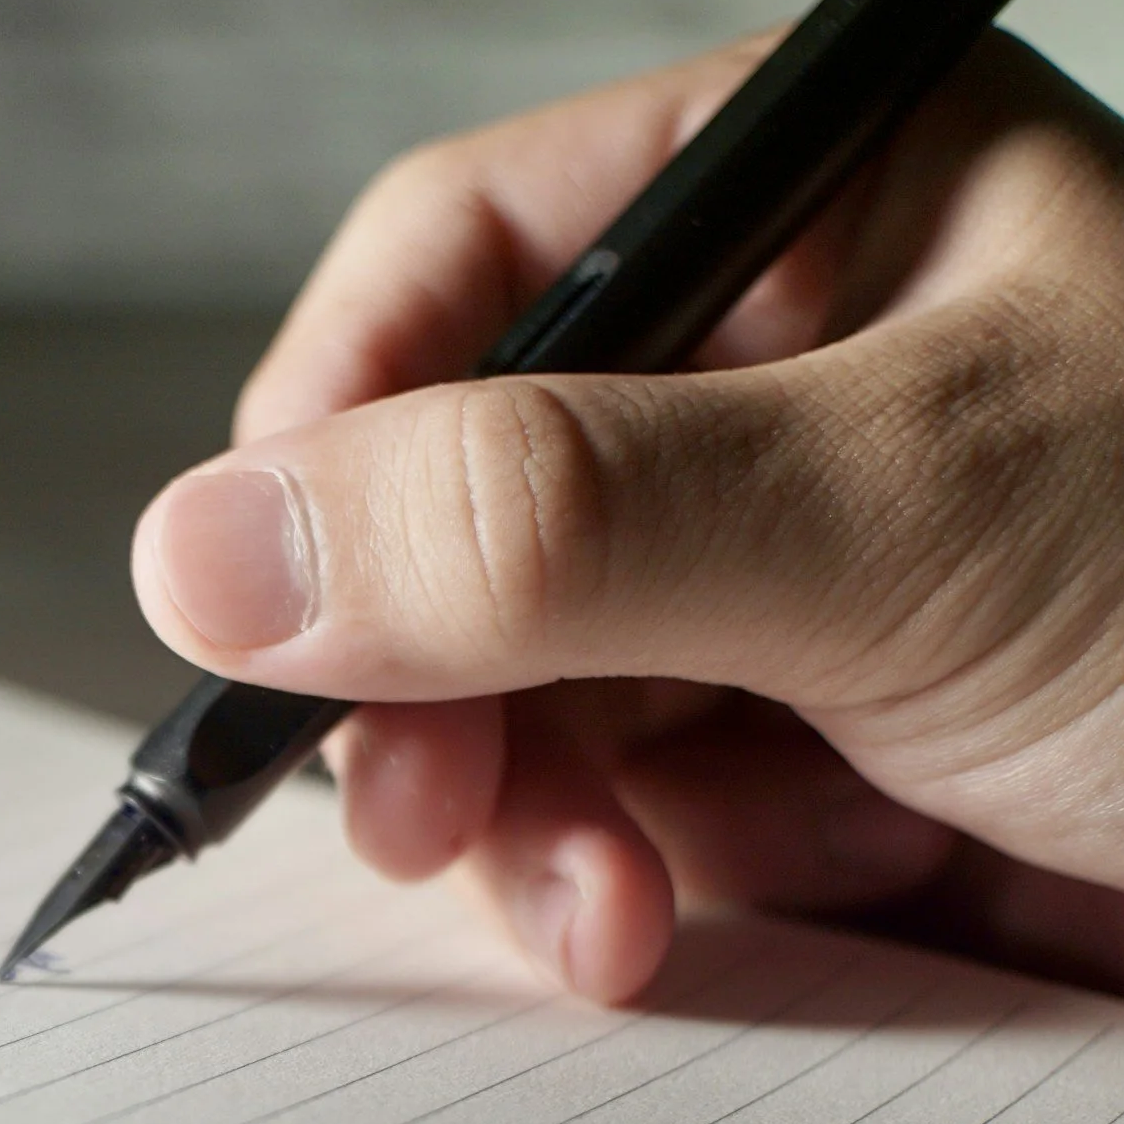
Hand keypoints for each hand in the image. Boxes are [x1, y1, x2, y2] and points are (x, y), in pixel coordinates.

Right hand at [131, 34, 1123, 1028]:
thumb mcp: (906, 511)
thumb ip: (552, 519)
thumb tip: (217, 546)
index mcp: (812, 211)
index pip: (463, 268)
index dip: (334, 433)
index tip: (266, 604)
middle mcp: (777, 386)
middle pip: (461, 506)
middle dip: (434, 676)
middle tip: (419, 807)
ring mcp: (786, 581)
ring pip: (523, 685)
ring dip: (537, 812)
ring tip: (600, 907)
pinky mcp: (811, 753)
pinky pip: (623, 809)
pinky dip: (639, 880)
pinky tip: (730, 912)